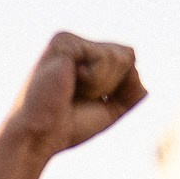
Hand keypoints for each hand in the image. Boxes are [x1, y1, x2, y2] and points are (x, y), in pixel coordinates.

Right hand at [1, 32, 144, 160]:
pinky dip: (94, 79)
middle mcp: (74, 44)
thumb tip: (141, 77)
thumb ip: (131, 91)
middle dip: (112, 84)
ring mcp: (68, 40)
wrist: (38, 138)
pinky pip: (105, 56)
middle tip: (77, 97)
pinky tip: (68, 84)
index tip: (85, 102)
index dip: (117, 87)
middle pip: (128, 54)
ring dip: (102, 84)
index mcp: (82, 57)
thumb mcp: (109, 109)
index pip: (126, 59)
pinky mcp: (63, 42)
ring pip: (120, 56)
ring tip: (70, 92)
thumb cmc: (67, 128)